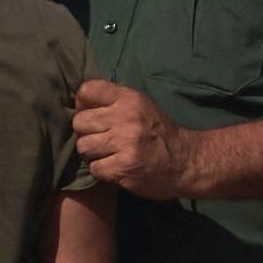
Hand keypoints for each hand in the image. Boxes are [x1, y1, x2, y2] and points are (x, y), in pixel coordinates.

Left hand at [73, 78, 204, 201]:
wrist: (185, 163)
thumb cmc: (158, 134)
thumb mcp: (140, 107)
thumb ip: (113, 102)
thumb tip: (77, 104)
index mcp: (129, 98)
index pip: (87, 90)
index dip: (83, 105)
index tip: (94, 117)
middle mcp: (126, 117)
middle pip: (80, 122)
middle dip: (86, 134)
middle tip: (102, 141)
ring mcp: (125, 143)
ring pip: (83, 146)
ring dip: (93, 155)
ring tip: (109, 155)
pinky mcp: (124, 167)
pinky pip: (94, 168)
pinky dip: (102, 171)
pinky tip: (116, 168)